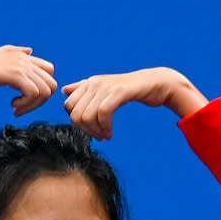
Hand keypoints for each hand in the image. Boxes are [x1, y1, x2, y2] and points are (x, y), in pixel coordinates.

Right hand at [0, 45, 57, 115]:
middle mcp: (25, 59)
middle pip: (51, 84)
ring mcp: (21, 66)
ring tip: (17, 109)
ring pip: (45, 91)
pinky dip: (26, 105)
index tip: (28, 98)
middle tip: (23, 108)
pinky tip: (13, 106)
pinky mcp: (15, 75)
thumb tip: (30, 51)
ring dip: (32, 105)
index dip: (43, 88)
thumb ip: (15, 54)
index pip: (50, 71)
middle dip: (40, 101)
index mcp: (23, 56)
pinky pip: (34, 93)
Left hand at [61, 67, 207, 140]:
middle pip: (75, 114)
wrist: (155, 83)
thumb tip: (65, 90)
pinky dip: (105, 128)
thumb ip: (84, 90)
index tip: (91, 130)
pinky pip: (103, 114)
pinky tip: (110, 133)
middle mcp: (94, 83)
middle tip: (99, 136)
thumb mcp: (104, 90)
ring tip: (105, 135)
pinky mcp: (118, 92)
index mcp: (88, 83)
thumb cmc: (129, 90)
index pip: (68, 107)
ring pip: (87, 116)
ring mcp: (106, 86)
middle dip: (86, 130)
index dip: (77, 123)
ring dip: (96, 132)